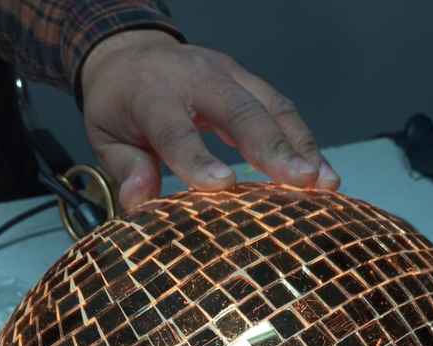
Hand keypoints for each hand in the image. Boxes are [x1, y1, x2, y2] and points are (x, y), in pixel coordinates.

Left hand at [81, 30, 339, 211]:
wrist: (134, 54)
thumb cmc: (122, 107)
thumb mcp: (106, 136)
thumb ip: (125, 169)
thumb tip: (140, 203)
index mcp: (152, 93)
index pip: (175, 127)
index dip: (198, 157)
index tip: (223, 185)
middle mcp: (197, 77)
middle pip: (239, 109)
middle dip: (272, 146)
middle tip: (300, 181)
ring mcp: (230, 75)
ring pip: (272, 107)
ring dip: (302, 146)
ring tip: (326, 184)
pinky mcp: (252, 83)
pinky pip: (284, 111)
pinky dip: (307, 144)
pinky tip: (325, 175)